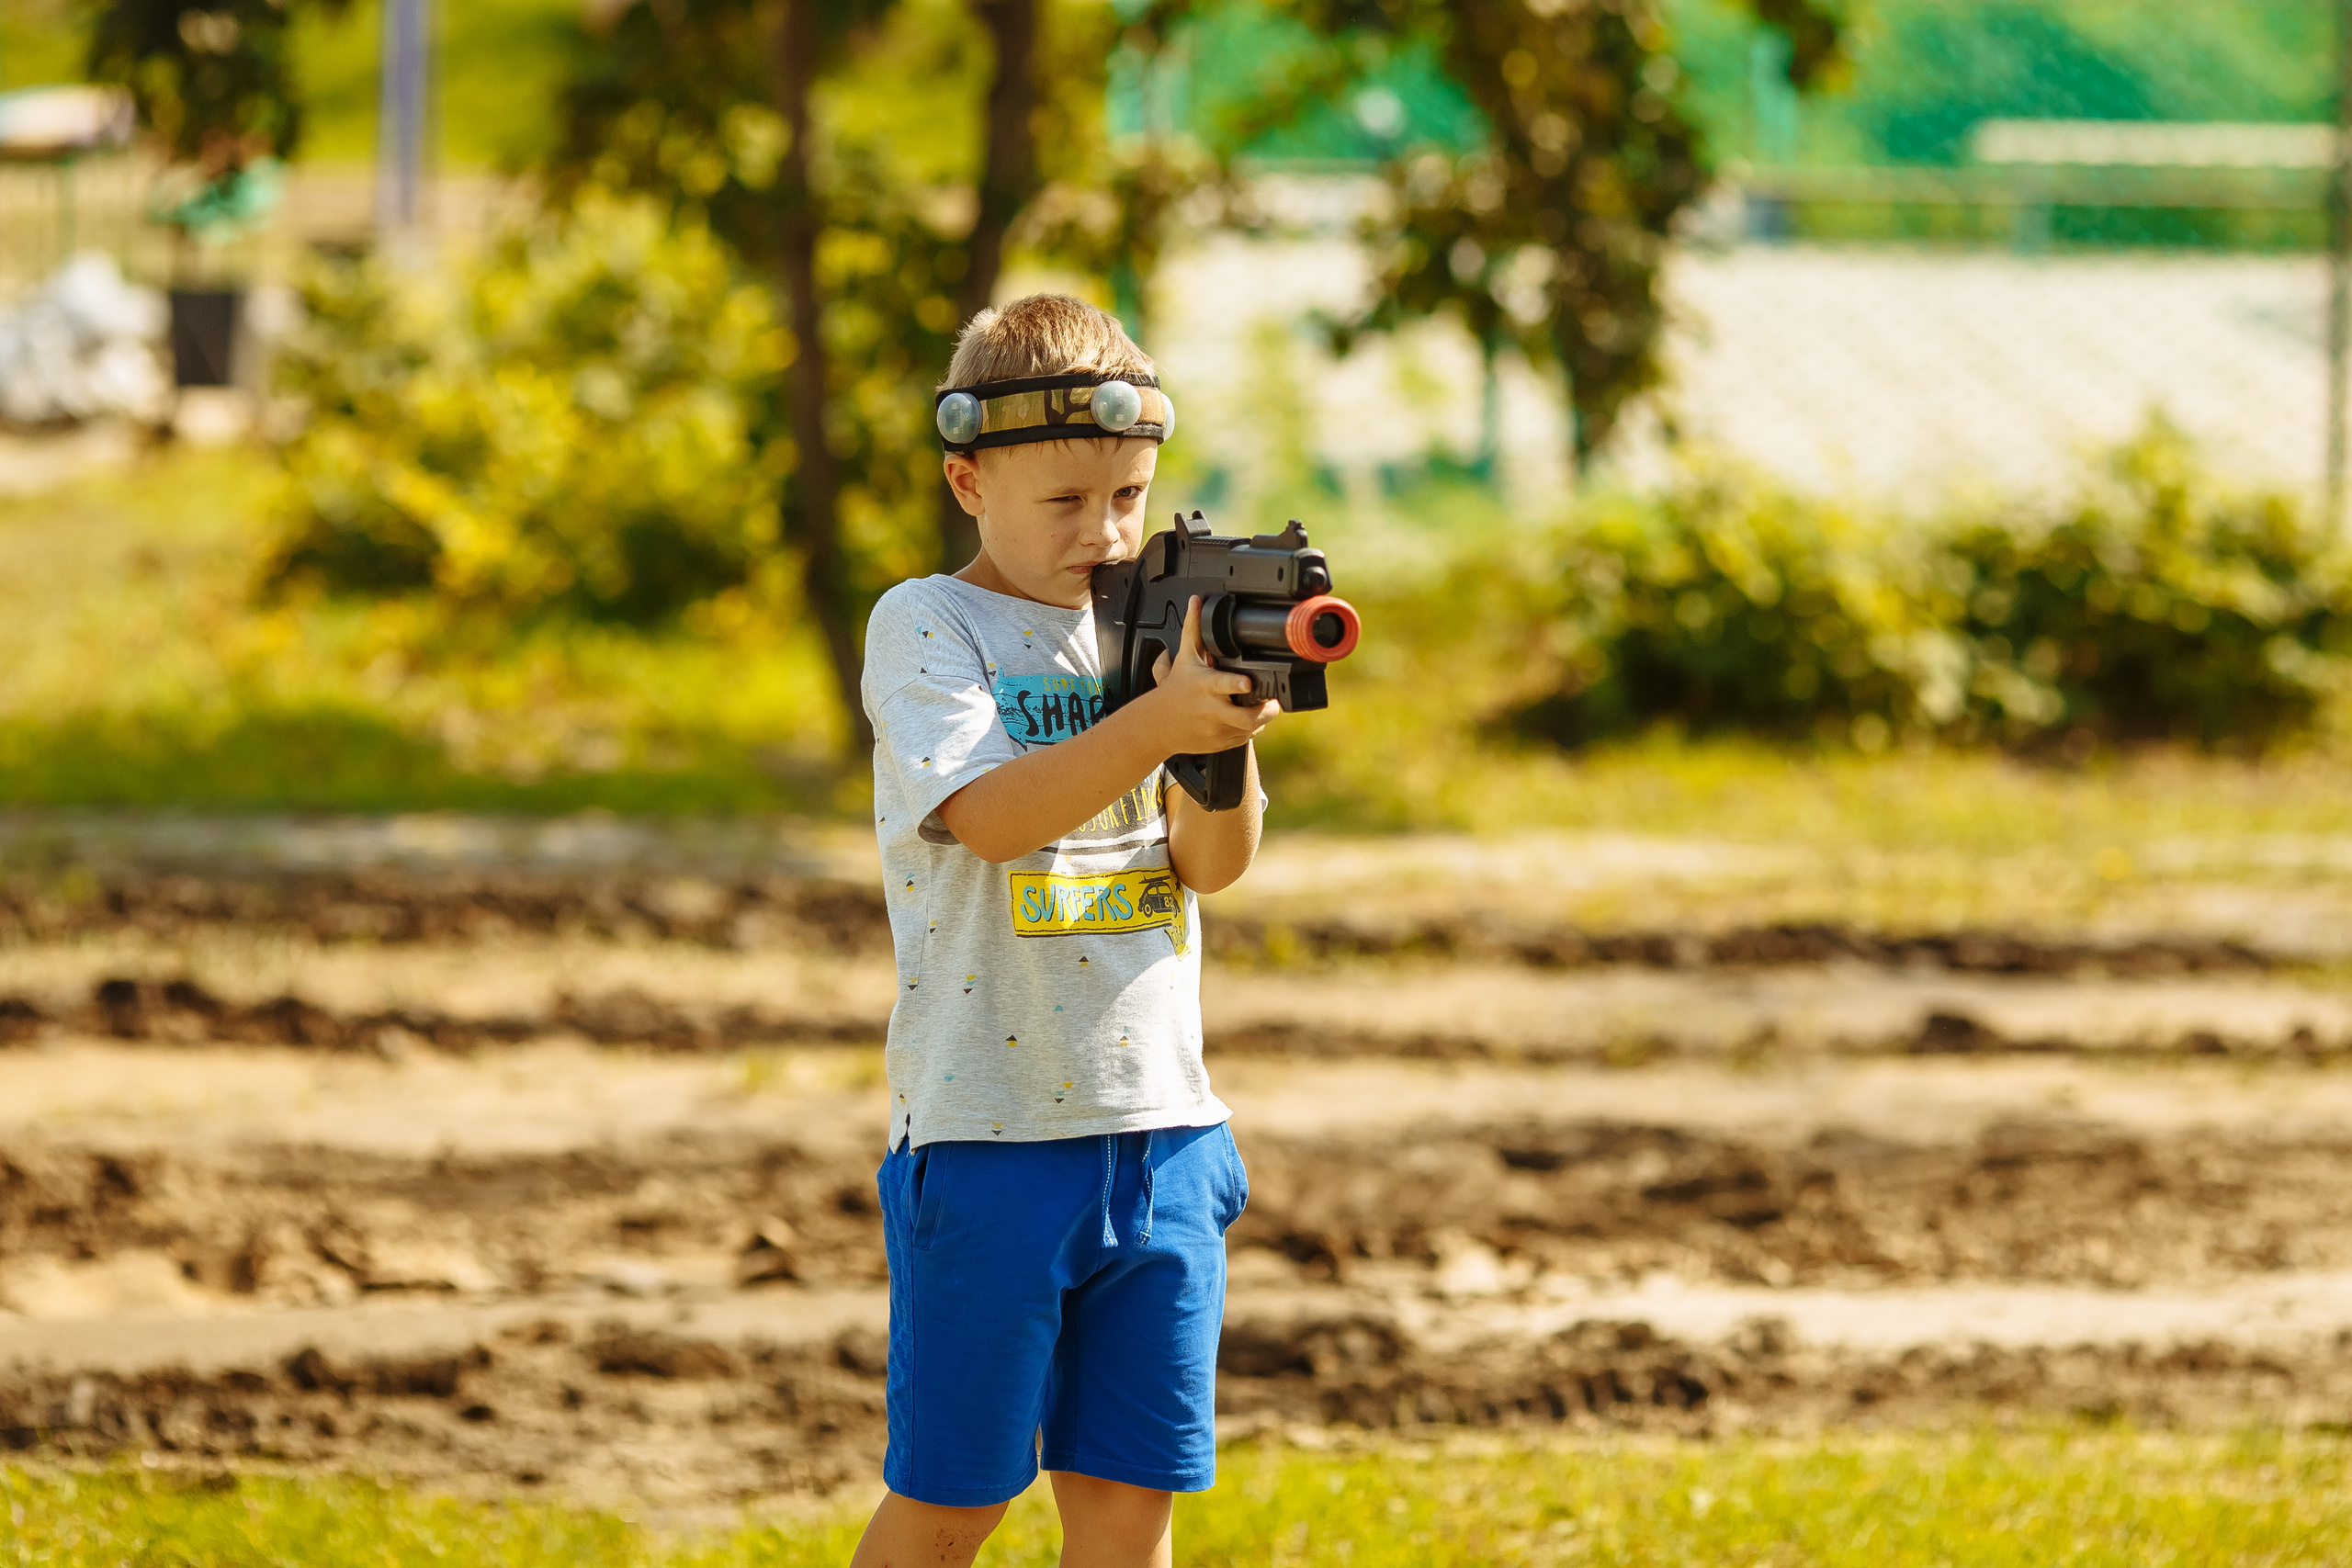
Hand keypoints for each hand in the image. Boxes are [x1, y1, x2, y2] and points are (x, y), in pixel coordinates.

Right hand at [1143, 595, 1278, 753]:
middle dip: (1264, 711)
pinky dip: (1250, 730)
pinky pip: (1244, 739)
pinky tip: (1248, 720)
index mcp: (1205, 686)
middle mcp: (1211, 709)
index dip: (1238, 684)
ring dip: (1261, 720)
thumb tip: (1195, 602)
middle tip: (1273, 702)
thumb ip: (1194, 629)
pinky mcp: (1219, 743)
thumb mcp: (1184, 658)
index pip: (1223, 684)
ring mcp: (1216, 729)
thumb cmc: (1173, 690)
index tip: (1248, 682)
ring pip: (1249, 729)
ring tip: (1264, 708)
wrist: (1155, 726)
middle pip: (1245, 717)